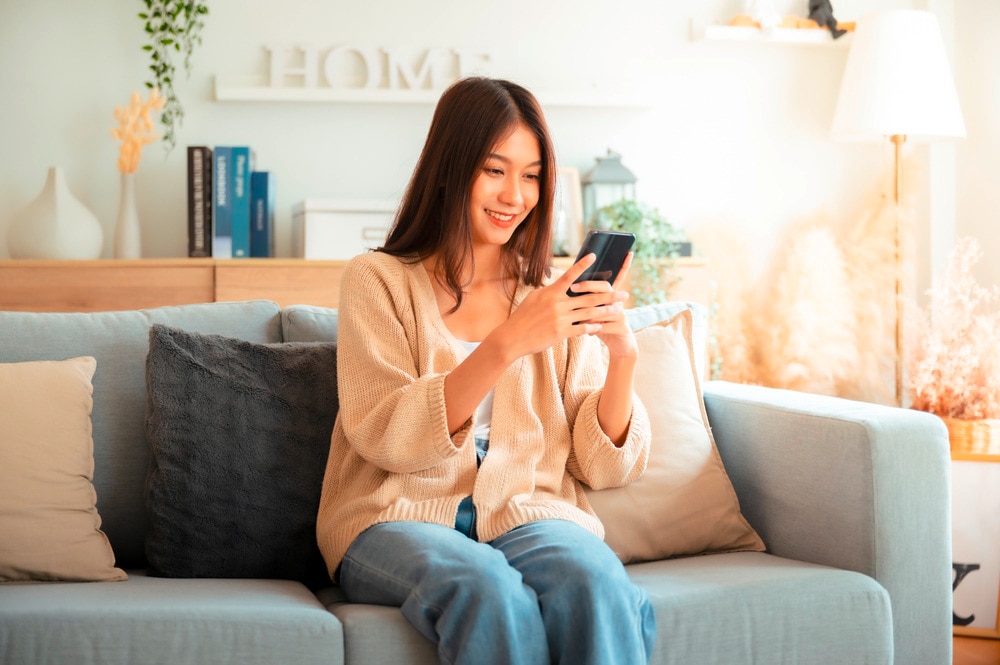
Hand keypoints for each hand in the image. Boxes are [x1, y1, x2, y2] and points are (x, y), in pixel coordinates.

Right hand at [486, 253, 625, 360]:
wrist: (512, 337)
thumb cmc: (522, 317)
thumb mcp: (534, 299)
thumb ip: (550, 293)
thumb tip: (561, 287)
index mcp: (550, 293)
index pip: (569, 276)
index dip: (582, 265)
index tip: (594, 256)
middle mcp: (557, 304)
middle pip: (588, 297)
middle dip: (609, 295)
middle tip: (624, 294)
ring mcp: (560, 319)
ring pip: (589, 313)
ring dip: (606, 311)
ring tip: (619, 310)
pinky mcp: (561, 332)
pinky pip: (581, 329)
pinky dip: (592, 327)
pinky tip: (601, 326)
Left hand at [569, 252, 636, 358]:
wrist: (619, 344)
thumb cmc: (601, 325)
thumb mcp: (593, 311)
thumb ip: (585, 300)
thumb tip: (568, 285)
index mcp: (610, 295)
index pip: (611, 277)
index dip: (614, 266)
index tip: (593, 258)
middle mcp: (617, 301)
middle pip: (605, 288)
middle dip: (588, 286)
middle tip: (573, 286)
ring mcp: (621, 313)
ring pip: (602, 309)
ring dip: (588, 314)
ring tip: (576, 318)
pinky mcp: (622, 327)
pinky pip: (603, 326)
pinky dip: (593, 329)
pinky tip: (588, 333)